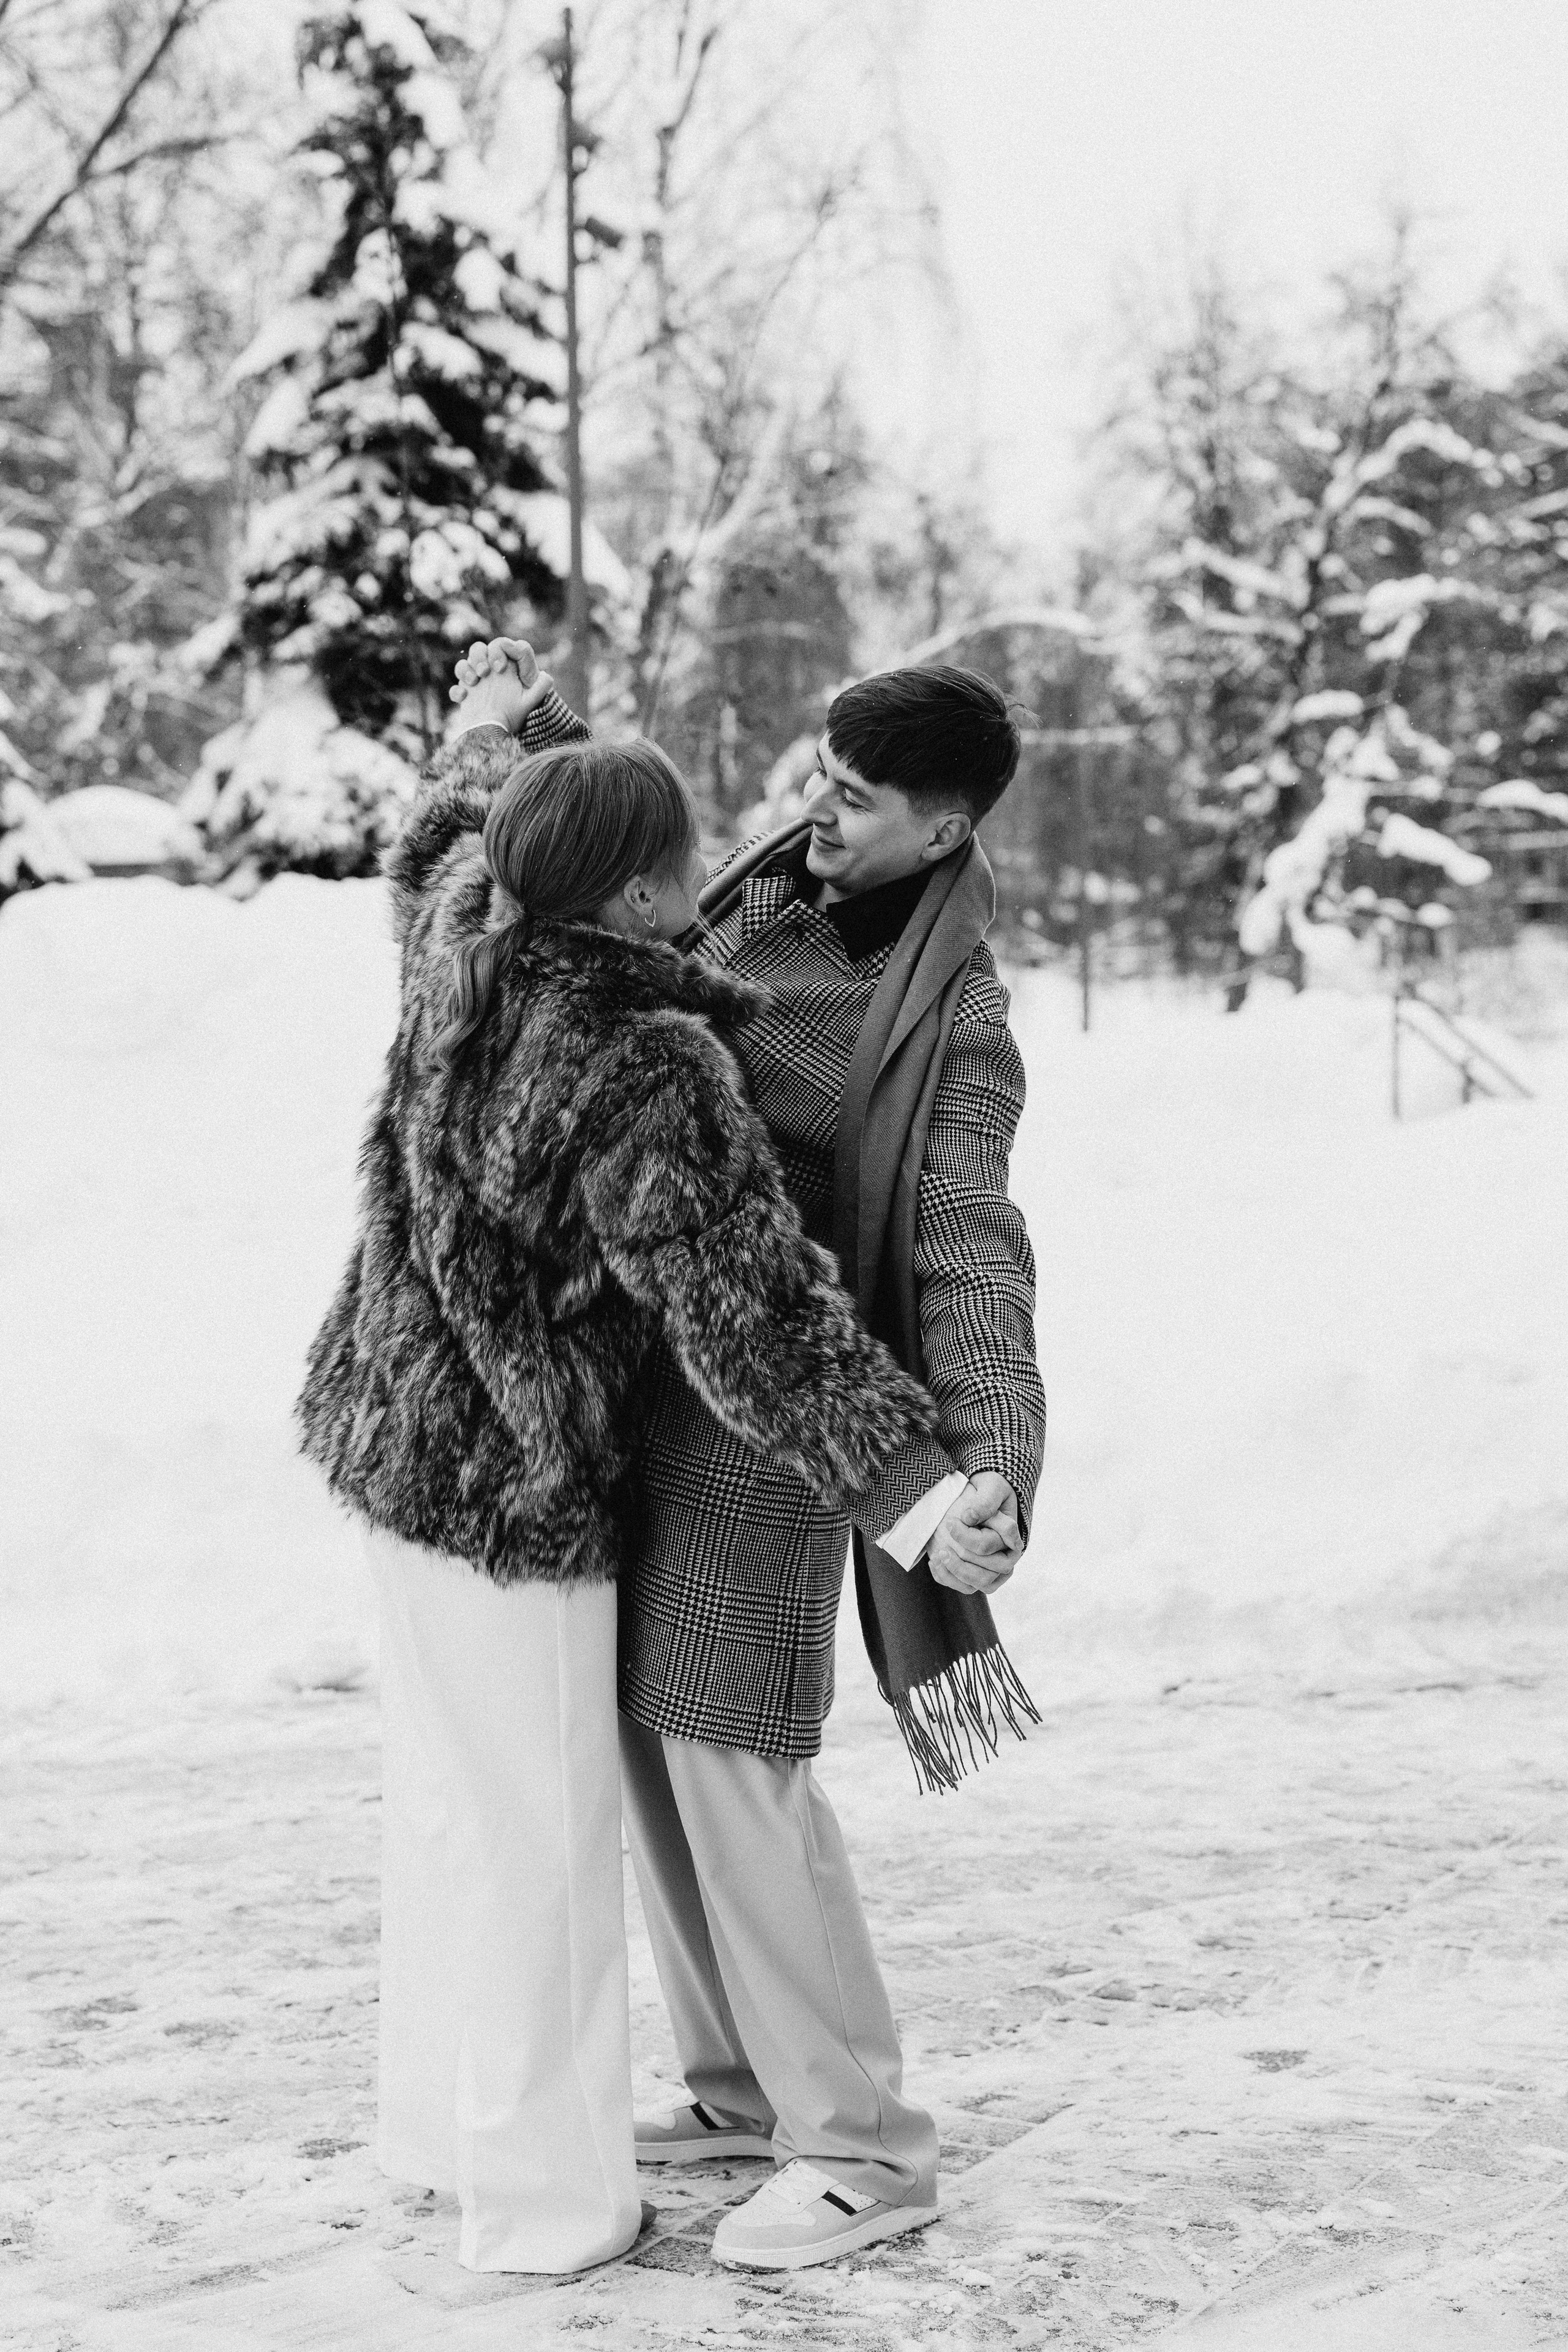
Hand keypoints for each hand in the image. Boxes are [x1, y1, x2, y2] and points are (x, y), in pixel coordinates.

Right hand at [447, 638, 551, 735]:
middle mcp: (489, 671)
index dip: (499, 651)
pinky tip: (464, 698)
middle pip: (479, 649)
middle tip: (484, 673)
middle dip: (479, 657)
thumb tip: (545, 674)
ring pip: (464, 664)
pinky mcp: (465, 694)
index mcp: (506, 668)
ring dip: (466, 669)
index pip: (501, 646)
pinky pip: (455, 687)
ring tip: (474, 682)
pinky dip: (457, 690)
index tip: (500, 668)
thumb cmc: (516, 716)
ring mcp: (475, 681)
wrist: (496, 735)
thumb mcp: (530, 701)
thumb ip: (541, 686)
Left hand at [926, 1473, 1021, 1595]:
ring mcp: (991, 1572)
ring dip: (954, 1573)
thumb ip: (985, 1501)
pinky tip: (934, 1561)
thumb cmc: (988, 1491)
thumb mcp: (991, 1487)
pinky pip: (962, 1587)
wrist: (975, 1500)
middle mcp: (1005, 1562)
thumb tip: (970, 1517)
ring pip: (975, 1586)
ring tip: (938, 1554)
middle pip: (986, 1575)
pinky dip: (946, 1577)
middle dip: (960, 1562)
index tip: (950, 1522)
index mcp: (1012, 1542)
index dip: (965, 1537)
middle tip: (940, 1545)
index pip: (987, 1547)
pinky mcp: (975, 1577)